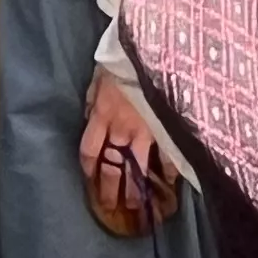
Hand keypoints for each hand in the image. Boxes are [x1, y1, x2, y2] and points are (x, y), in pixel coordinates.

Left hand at [78, 72, 181, 236]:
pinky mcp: (167, 129)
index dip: (88, 168)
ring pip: (138, 168)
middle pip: (112, 167)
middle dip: (110, 190)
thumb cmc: (122, 60)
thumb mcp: (99, 77)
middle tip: (111, 208)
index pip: (89, 150)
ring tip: (139, 207)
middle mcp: (121, 128)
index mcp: (102, 115)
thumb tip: (90, 116)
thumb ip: (93, 100)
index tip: (89, 180)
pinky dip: (168, 172)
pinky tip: (168, 185)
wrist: (153, 49)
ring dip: (137, 190)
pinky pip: (167, 157)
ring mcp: (146, 131)